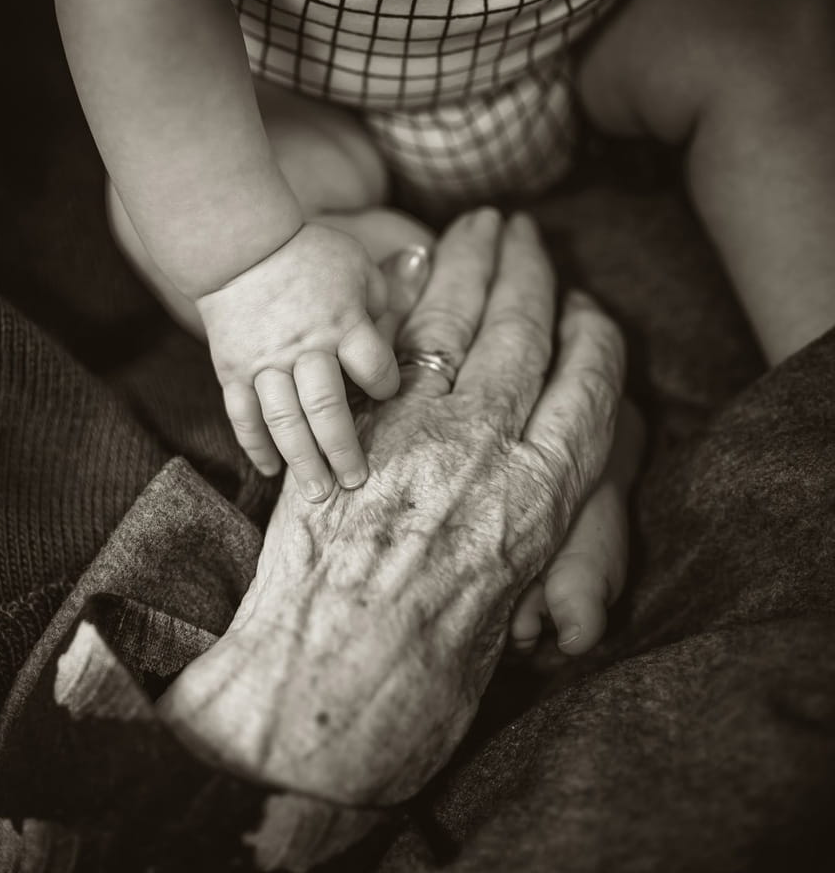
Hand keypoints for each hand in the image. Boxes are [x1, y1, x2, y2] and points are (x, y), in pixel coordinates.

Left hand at [159, 209, 625, 805]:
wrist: (326, 694)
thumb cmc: (426, 677)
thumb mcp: (506, 604)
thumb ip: (522, 531)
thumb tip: (522, 489)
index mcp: (545, 499)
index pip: (590, 386)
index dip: (592, 337)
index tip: (588, 309)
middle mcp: (491, 450)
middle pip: (525, 334)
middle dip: (529, 271)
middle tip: (527, 230)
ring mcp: (418, 431)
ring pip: (459, 323)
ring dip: (470, 264)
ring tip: (480, 225)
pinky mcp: (353, 426)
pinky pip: (388, 344)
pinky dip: (402, 298)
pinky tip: (411, 265)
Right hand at [196, 222, 399, 501]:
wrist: (239, 245)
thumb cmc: (309, 255)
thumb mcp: (358, 267)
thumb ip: (382, 305)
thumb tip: (397, 339)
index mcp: (343, 323)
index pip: (373, 368)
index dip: (385, 385)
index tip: (385, 392)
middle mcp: (305, 349)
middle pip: (327, 408)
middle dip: (343, 449)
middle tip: (355, 483)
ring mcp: (265, 363)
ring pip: (284, 420)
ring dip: (302, 460)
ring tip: (317, 494)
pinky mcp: (233, 371)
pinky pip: (243, 416)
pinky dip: (255, 446)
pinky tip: (271, 471)